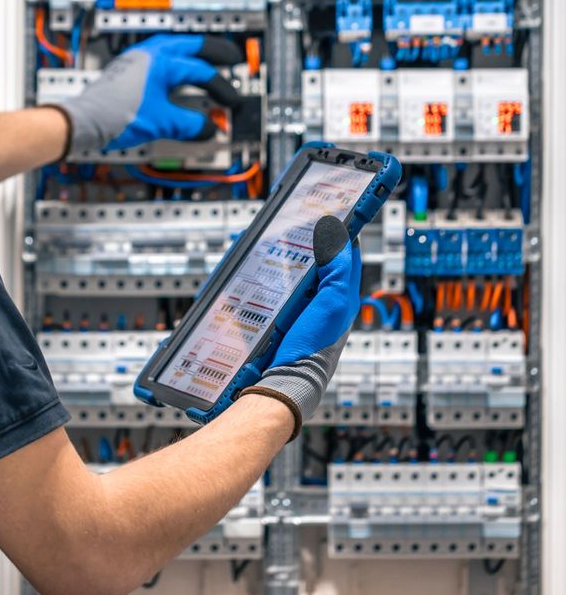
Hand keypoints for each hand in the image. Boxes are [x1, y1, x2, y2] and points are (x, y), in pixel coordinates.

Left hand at [54, 35, 243, 155]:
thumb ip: (188, 124)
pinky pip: (159, 59)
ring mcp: (137, 61)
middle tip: (232, 57)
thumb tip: (207, 129)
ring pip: (173, 48)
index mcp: (161, 62)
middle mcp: (149, 55)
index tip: (232, 102)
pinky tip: (176, 75)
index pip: (200, 72)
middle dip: (213, 52)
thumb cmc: (114, 116)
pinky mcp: (128, 72)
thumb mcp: (160, 122)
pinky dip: (175, 64)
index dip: (221, 88)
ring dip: (192, 53)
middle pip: (190, 46)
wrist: (83, 122)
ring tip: (207, 59)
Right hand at [251, 215, 362, 436]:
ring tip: (263, 242)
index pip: (345, 254)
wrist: (284, 385)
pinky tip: (250, 272)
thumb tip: (340, 232)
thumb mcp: (332, 302)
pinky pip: (271, 292)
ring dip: (278, 259)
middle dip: (303, 241)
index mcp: (340, 296)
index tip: (325, 208)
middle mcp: (322, 303)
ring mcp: (298, 312)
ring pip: (290, 275)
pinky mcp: (278, 321)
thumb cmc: (312, 347)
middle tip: (288, 223)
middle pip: (314, 262)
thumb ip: (338, 268)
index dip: (337, 230)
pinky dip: (263, 279)